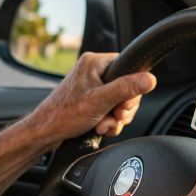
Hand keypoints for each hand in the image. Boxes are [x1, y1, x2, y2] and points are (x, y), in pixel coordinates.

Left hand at [26, 52, 156, 144]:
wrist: (46, 133)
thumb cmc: (64, 115)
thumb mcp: (100, 101)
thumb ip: (126, 89)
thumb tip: (150, 79)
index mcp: (94, 62)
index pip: (129, 67)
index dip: (132, 88)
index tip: (124, 104)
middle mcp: (93, 71)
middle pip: (127, 87)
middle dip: (122, 108)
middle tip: (113, 117)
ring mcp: (92, 86)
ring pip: (120, 101)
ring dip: (116, 118)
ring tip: (103, 125)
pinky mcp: (91, 100)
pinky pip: (111, 109)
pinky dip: (109, 121)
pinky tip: (101, 128)